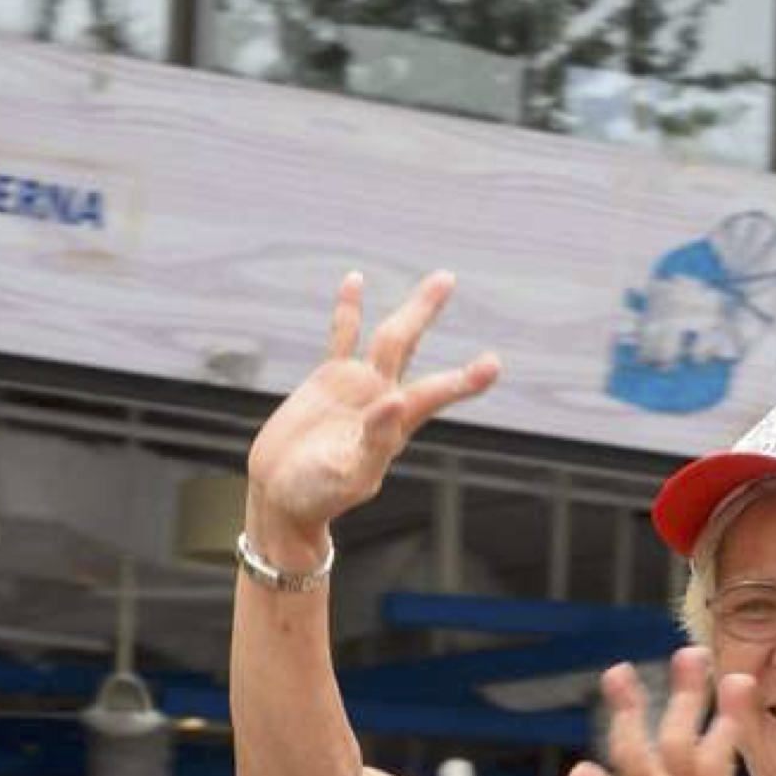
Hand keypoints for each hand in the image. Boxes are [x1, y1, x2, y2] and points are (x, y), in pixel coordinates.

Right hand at [242, 269, 502, 564]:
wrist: (283, 497)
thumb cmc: (318, 496)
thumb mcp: (349, 475)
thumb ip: (374, 439)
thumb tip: (395, 399)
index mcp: (395, 425)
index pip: (433, 394)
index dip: (463, 381)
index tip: (492, 364)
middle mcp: (383, 398)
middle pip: (407, 346)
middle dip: (425, 313)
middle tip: (446, 278)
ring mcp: (357, 385)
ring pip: (387, 337)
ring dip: (410, 309)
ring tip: (439, 280)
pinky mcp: (329, 381)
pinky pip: (342, 338)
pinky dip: (348, 311)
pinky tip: (355, 280)